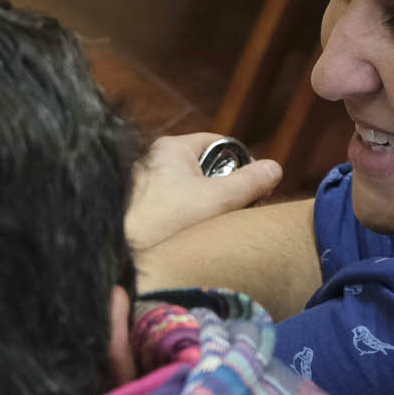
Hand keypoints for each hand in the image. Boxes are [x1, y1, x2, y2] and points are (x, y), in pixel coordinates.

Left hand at [126, 133, 283, 253]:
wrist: (118, 252)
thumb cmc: (163, 220)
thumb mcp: (216, 199)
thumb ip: (250, 183)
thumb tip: (275, 168)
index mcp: (172, 148)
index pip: (219, 142)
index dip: (242, 162)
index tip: (256, 186)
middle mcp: (156, 163)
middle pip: (207, 169)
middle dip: (228, 190)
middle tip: (240, 212)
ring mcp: (148, 188)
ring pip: (194, 192)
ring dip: (211, 209)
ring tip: (217, 229)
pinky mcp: (142, 212)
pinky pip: (178, 209)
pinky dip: (191, 221)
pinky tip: (196, 239)